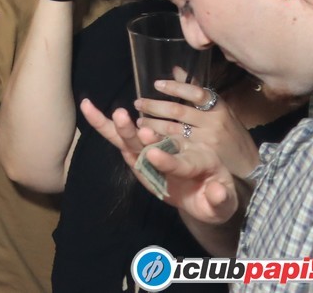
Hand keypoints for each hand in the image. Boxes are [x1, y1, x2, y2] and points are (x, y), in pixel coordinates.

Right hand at [81, 98, 241, 224]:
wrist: (205, 195)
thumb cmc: (216, 199)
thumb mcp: (224, 204)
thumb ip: (221, 199)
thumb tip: (218, 192)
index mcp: (200, 160)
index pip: (181, 162)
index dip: (168, 159)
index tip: (153, 154)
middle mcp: (176, 150)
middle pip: (156, 142)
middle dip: (143, 137)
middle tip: (133, 125)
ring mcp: (157, 151)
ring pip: (136, 140)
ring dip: (124, 129)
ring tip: (117, 115)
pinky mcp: (140, 155)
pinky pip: (120, 141)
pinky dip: (103, 125)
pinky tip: (88, 107)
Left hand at [135, 81, 259, 180]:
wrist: (252, 167)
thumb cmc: (231, 134)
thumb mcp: (219, 110)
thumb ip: (197, 92)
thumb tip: (176, 69)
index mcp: (218, 107)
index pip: (196, 93)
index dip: (175, 87)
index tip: (156, 84)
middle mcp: (213, 122)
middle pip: (178, 111)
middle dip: (154, 106)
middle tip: (138, 103)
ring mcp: (206, 140)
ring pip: (173, 129)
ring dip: (152, 124)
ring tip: (139, 121)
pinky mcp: (200, 157)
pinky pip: (175, 146)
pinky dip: (159, 141)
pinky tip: (148, 138)